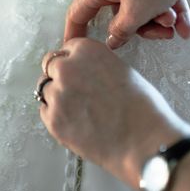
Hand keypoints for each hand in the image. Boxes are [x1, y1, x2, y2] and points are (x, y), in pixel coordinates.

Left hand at [39, 38, 189, 188]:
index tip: (77, 72)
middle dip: (59, 76)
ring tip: (80, 110)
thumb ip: (94, 65)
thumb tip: (81, 71)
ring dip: (57, 96)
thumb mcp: (120, 70)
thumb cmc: (142, 109)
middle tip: (76, 92)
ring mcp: (57, 94)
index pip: (66, 49)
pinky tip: (77, 122)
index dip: (73, 62)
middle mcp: (67, 68)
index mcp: (87, 50)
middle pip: (50, 66)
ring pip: (45, 89)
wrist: (144, 142)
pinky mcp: (53, 120)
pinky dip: (56, 116)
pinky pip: (45, 112)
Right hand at [63, 0, 189, 47]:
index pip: (78, 14)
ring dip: (160, 19)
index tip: (74, 49)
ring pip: (142, 6)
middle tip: (162, 34)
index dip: (74, 33)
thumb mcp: (136, 11)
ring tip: (176, 22)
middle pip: (120, 14)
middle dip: (143, 28)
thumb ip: (122, 30)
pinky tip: (185, 25)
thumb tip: (112, 40)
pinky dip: (170, 10)